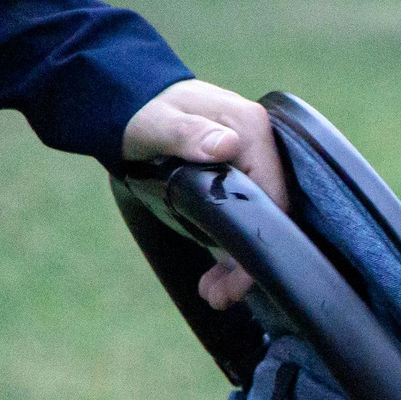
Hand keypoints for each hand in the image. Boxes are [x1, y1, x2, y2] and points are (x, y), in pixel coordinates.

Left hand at [121, 79, 289, 307]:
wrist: (126, 102)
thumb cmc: (139, 111)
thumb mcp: (154, 122)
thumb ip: (186, 133)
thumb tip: (226, 146)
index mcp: (250, 129)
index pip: (274, 195)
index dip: (261, 238)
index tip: (240, 278)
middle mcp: (259, 147)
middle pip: (269, 213)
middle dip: (247, 261)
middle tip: (220, 297)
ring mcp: (249, 165)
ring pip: (256, 222)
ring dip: (237, 262)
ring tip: (214, 295)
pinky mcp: (236, 180)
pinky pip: (242, 218)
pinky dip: (229, 249)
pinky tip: (214, 276)